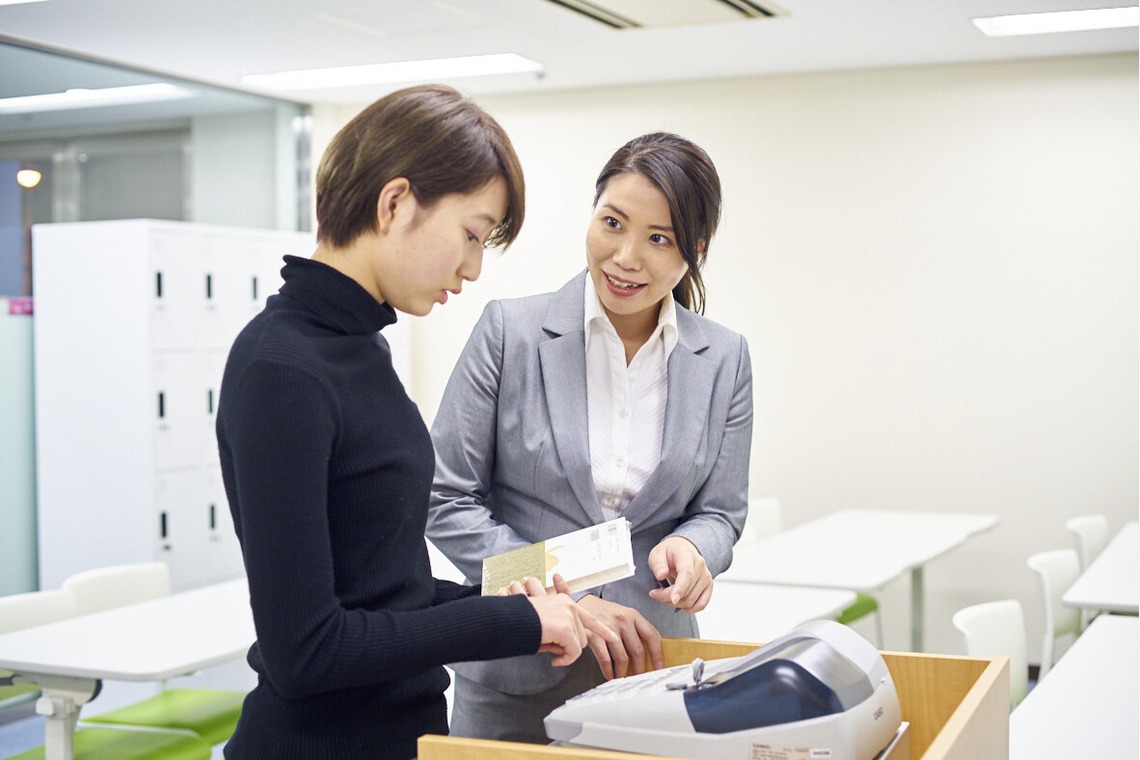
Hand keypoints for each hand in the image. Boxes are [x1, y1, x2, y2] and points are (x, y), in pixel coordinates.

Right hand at [506, 575, 620, 666]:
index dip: (602, 629)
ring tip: (548, 649)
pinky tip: (553, 659)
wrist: (508, 620)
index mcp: (563, 601)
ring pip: (579, 645)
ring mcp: (568, 615)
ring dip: (565, 653)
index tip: (613, 637)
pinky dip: (565, 659)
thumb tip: (566, 650)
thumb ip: (559, 632)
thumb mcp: (543, 624)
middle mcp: (569, 605)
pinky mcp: (565, 627)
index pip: (588, 616)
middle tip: (552, 650)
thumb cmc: (519, 622)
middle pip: (582, 636)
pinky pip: (573, 652)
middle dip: (570, 647)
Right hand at [576, 594, 663, 679]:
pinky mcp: (595, 635)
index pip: (652, 636)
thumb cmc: (607, 613)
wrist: (585, 604)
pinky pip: (605, 658)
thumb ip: (636, 631)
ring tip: (623, 678)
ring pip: (622, 658)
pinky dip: (608, 670)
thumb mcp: (625, 615)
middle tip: (640, 678)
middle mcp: (623, 620)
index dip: (657, 654)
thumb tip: (647, 656)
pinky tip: (610, 675)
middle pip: (637, 650)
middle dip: (640, 669)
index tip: (659, 667)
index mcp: (634, 615)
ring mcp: (609, 628)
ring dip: (623, 672)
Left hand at [647, 536, 712, 612]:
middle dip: (667, 597)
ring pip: (691, 601)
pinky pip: (701, 605)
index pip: (687, 573)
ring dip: (675, 603)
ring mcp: (706, 577)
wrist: (682, 549)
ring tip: (665, 594)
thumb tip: (661, 575)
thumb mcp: (657, 554)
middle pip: (686, 591)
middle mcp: (700, 566)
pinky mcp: (709, 586)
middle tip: (655, 593)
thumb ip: (658, 564)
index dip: (680, 588)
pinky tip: (678, 602)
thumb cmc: (669, 553)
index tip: (673, 600)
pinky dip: (688, 608)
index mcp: (687, 555)